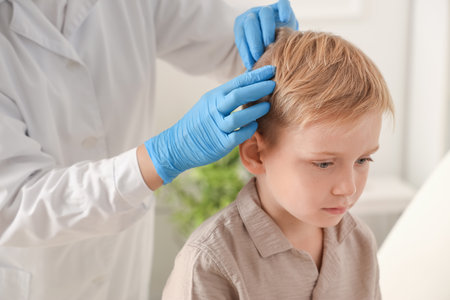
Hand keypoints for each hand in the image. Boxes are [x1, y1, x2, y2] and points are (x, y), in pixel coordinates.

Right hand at [145, 66, 275, 183]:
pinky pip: (237, 136)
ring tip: (268, 106)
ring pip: (239, 117)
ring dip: (255, 110)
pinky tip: (255, 126)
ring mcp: (217, 127)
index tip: (271, 70)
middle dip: (258, 88)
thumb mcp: (209, 103)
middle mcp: (214, 110)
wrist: (178, 144)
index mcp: (214, 97)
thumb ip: (228, 96)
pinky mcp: (219, 143)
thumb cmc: (199, 122)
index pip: (237, 82)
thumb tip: (251, 84)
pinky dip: (248, 130)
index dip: (255, 75)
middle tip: (273, 83)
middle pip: (238, 95)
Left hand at [234, 0, 297, 69]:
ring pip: (265, 13)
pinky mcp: (280, 7)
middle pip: (251, 23)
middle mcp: (253, 15)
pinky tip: (284, 20)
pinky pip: (282, 4)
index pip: (241, 36)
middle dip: (254, 40)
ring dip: (266, 29)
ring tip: (270, 43)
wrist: (280, 35)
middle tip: (259, 54)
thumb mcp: (256, 53)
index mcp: (242, 26)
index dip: (245, 50)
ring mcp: (267, 9)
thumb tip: (250, 74)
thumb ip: (252, 59)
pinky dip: (283, 10)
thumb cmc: (265, 48)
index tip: (251, 63)